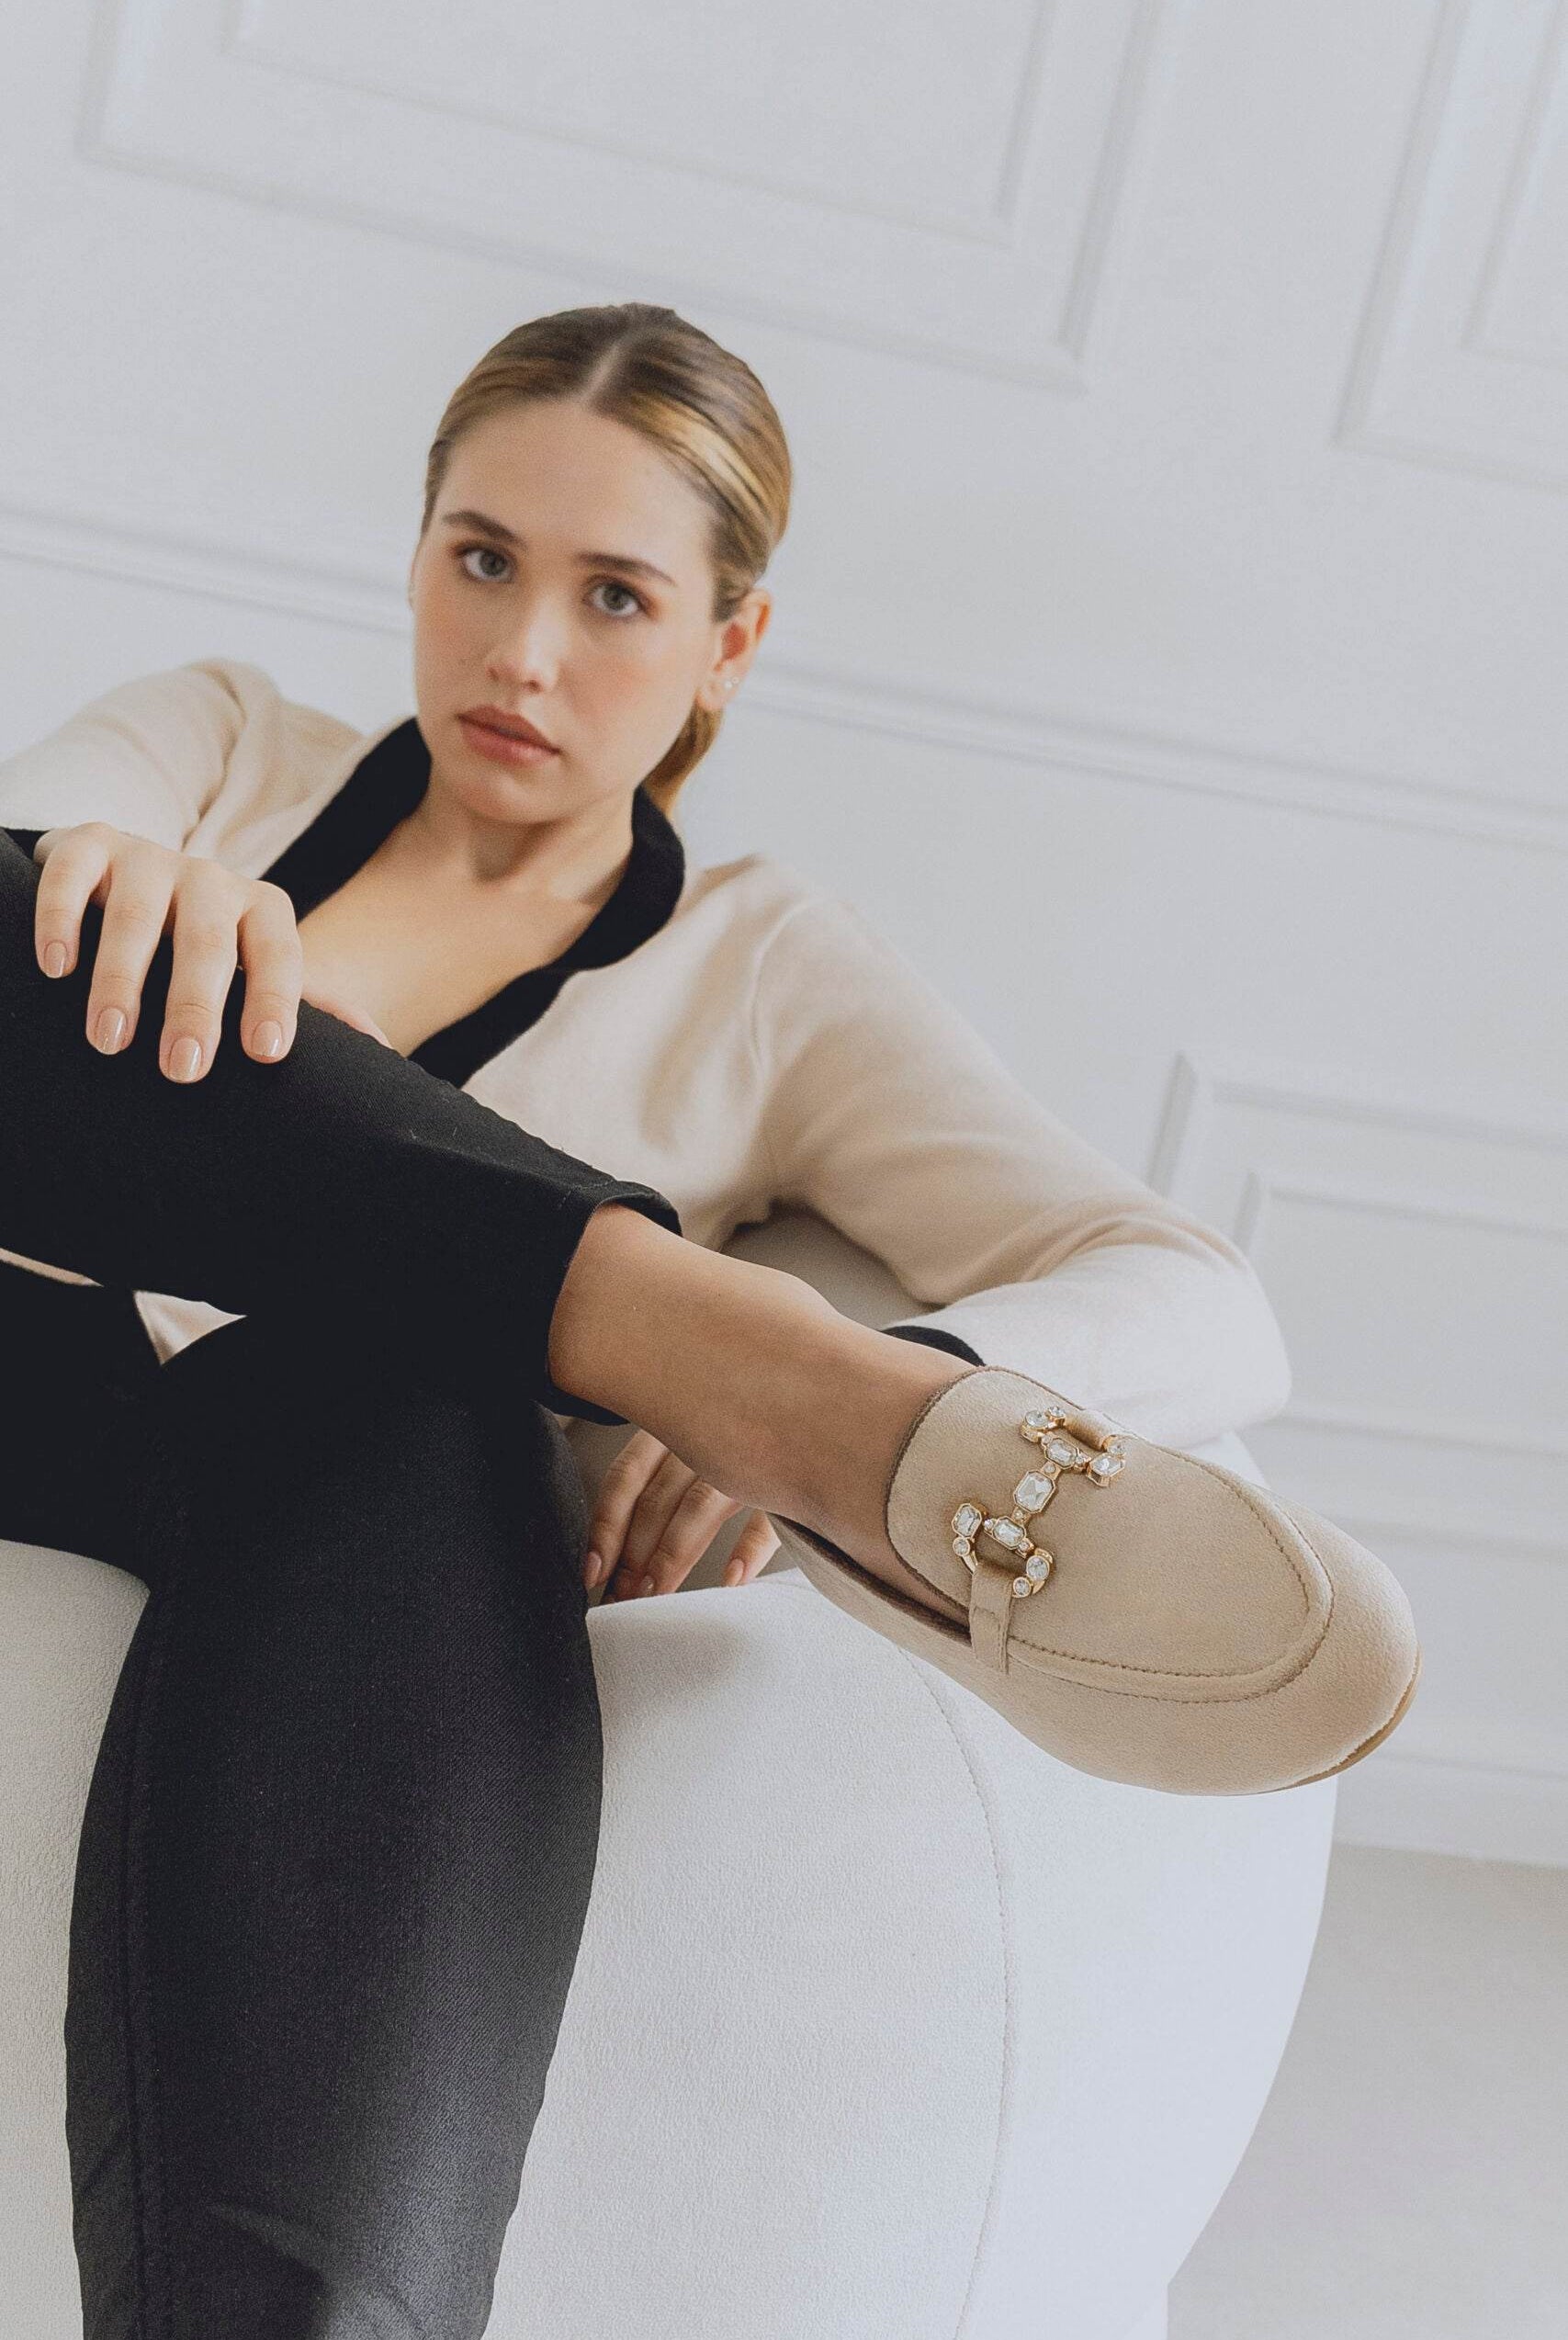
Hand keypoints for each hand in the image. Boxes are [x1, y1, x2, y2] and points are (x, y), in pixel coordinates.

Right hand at [31, 821, 395, 1075]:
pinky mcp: (89, 845)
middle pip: (209, 940)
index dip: (275, 1000)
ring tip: (110, 1038)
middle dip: (196, 1005)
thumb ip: (313, 1005)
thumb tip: (383, 1049)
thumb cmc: (204, 946)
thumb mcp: (256, 969)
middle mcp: (210, 879)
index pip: (279, 954)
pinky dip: (64, 917)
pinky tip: (57, 966)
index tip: (266, 1054)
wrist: (126, 879)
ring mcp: (148, 859)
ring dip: (124, 978)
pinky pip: (76, 873)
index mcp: (261, 910)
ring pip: (139, 913)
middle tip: (184, 1070)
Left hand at [584, 1427, 780, 1599]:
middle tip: (623, 1599)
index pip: (627, 1475)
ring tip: (658, 1596)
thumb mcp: (700, 1423)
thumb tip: (621, 1529)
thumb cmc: (756, 1414)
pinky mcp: (795, 1475)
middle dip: (635, 1555)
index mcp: (675, 1417)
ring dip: (674, 1557)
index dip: (605, 1526)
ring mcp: (751, 1452)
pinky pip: (767, 1518)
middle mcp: (706, 1431)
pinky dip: (747, 1551)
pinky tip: (730, 1582)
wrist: (833, 1394)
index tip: (591, 1571)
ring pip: (699, 1508)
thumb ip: (667, 1462)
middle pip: (658, 1500)